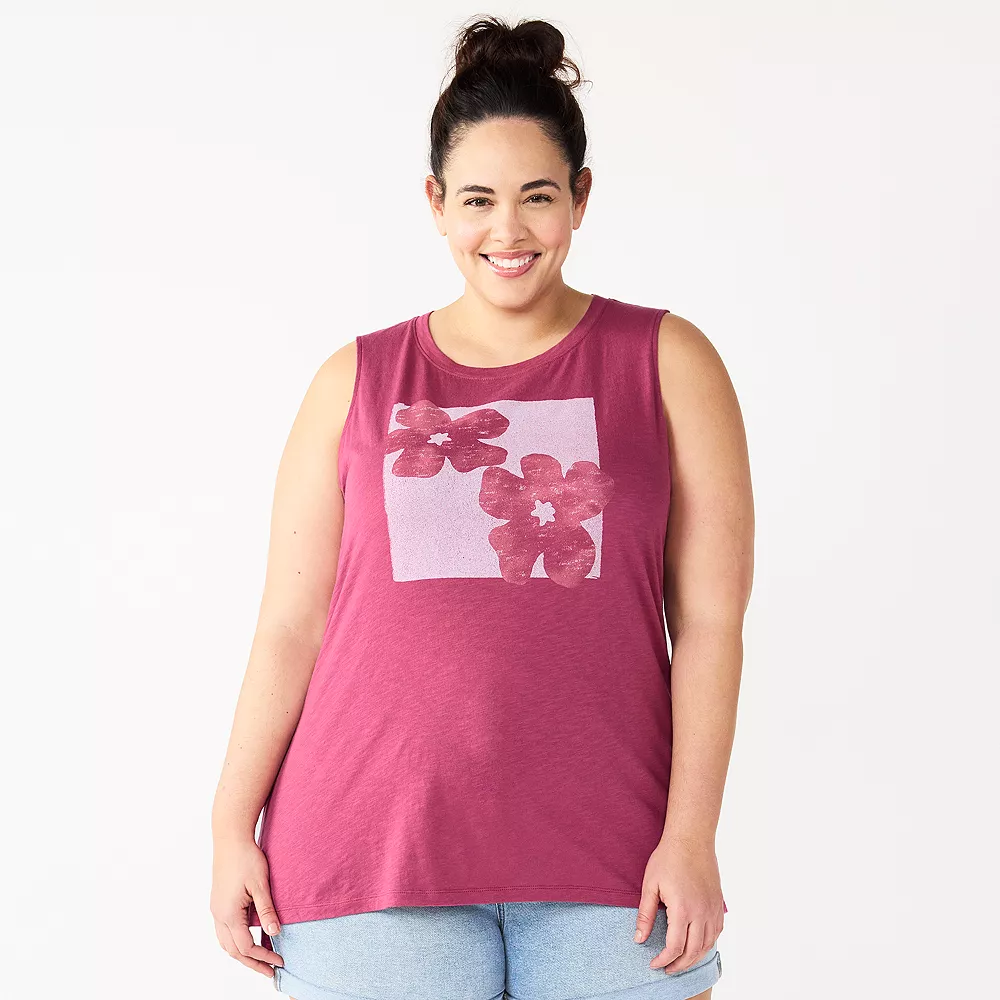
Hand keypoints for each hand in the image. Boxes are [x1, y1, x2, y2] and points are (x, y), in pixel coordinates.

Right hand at [210, 835, 284, 977]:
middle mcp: (219, 915)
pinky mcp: (218, 903)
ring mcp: (216, 909)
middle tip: (270, 971)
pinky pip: (225, 931)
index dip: (264, 956)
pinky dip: (237, 941)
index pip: (246, 947)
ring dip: (243, 954)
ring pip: (226, 943)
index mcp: (229, 914)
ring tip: (261, 959)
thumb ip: (267, 909)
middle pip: (234, 951)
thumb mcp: (261, 884)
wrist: (230, 838)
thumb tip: (275, 933)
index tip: (280, 961)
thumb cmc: (246, 857)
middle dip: (252, 963)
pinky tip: (250, 938)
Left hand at [634, 835, 724, 973]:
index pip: (674, 947)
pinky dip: (707, 945)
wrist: (691, 839)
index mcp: (682, 909)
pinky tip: (697, 945)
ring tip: (680, 961)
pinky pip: (717, 933)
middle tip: (666, 968)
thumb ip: (645, 915)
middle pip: (692, 952)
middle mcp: (701, 913)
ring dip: (693, 958)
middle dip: (678, 965)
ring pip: (707, 945)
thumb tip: (639, 939)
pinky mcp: (719, 904)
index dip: (663, 960)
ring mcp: (712, 909)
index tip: (653, 963)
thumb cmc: (668, 858)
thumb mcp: (650, 885)